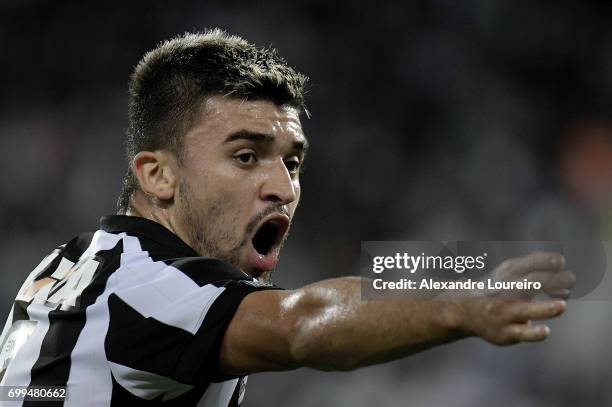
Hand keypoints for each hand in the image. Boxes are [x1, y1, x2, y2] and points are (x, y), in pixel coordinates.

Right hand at [454, 252, 574, 344]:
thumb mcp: (508, 272)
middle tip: (570, 282)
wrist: (463, 311)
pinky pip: (522, 333)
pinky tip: (545, 330)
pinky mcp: (506, 332)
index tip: (560, 261)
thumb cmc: (496, 290)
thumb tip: (561, 263)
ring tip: (561, 305)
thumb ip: (532, 265)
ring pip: (525, 310)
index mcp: (507, 276)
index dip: (546, 261)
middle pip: (531, 284)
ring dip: (545, 308)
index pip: (529, 264)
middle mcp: (505, 293)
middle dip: (554, 282)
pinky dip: (534, 332)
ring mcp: (504, 312)